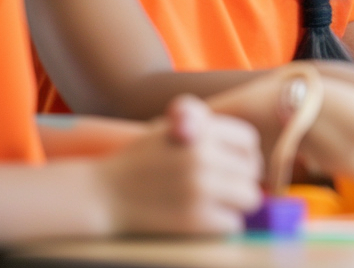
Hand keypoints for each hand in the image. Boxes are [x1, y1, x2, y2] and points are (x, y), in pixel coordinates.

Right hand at [97, 94, 261, 235]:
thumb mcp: (170, 129)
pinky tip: (202, 219)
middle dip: (238, 180)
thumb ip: (207, 128)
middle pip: (251, 172)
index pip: (249, 141)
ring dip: (236, 204)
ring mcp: (200, 190)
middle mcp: (203, 158)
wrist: (101, 195)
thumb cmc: (140, 161)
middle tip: (219, 188)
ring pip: (250, 198)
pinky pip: (233, 224)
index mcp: (200, 132)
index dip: (244, 154)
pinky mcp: (195, 220)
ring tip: (215, 204)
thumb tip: (252, 150)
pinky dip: (222, 224)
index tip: (232, 164)